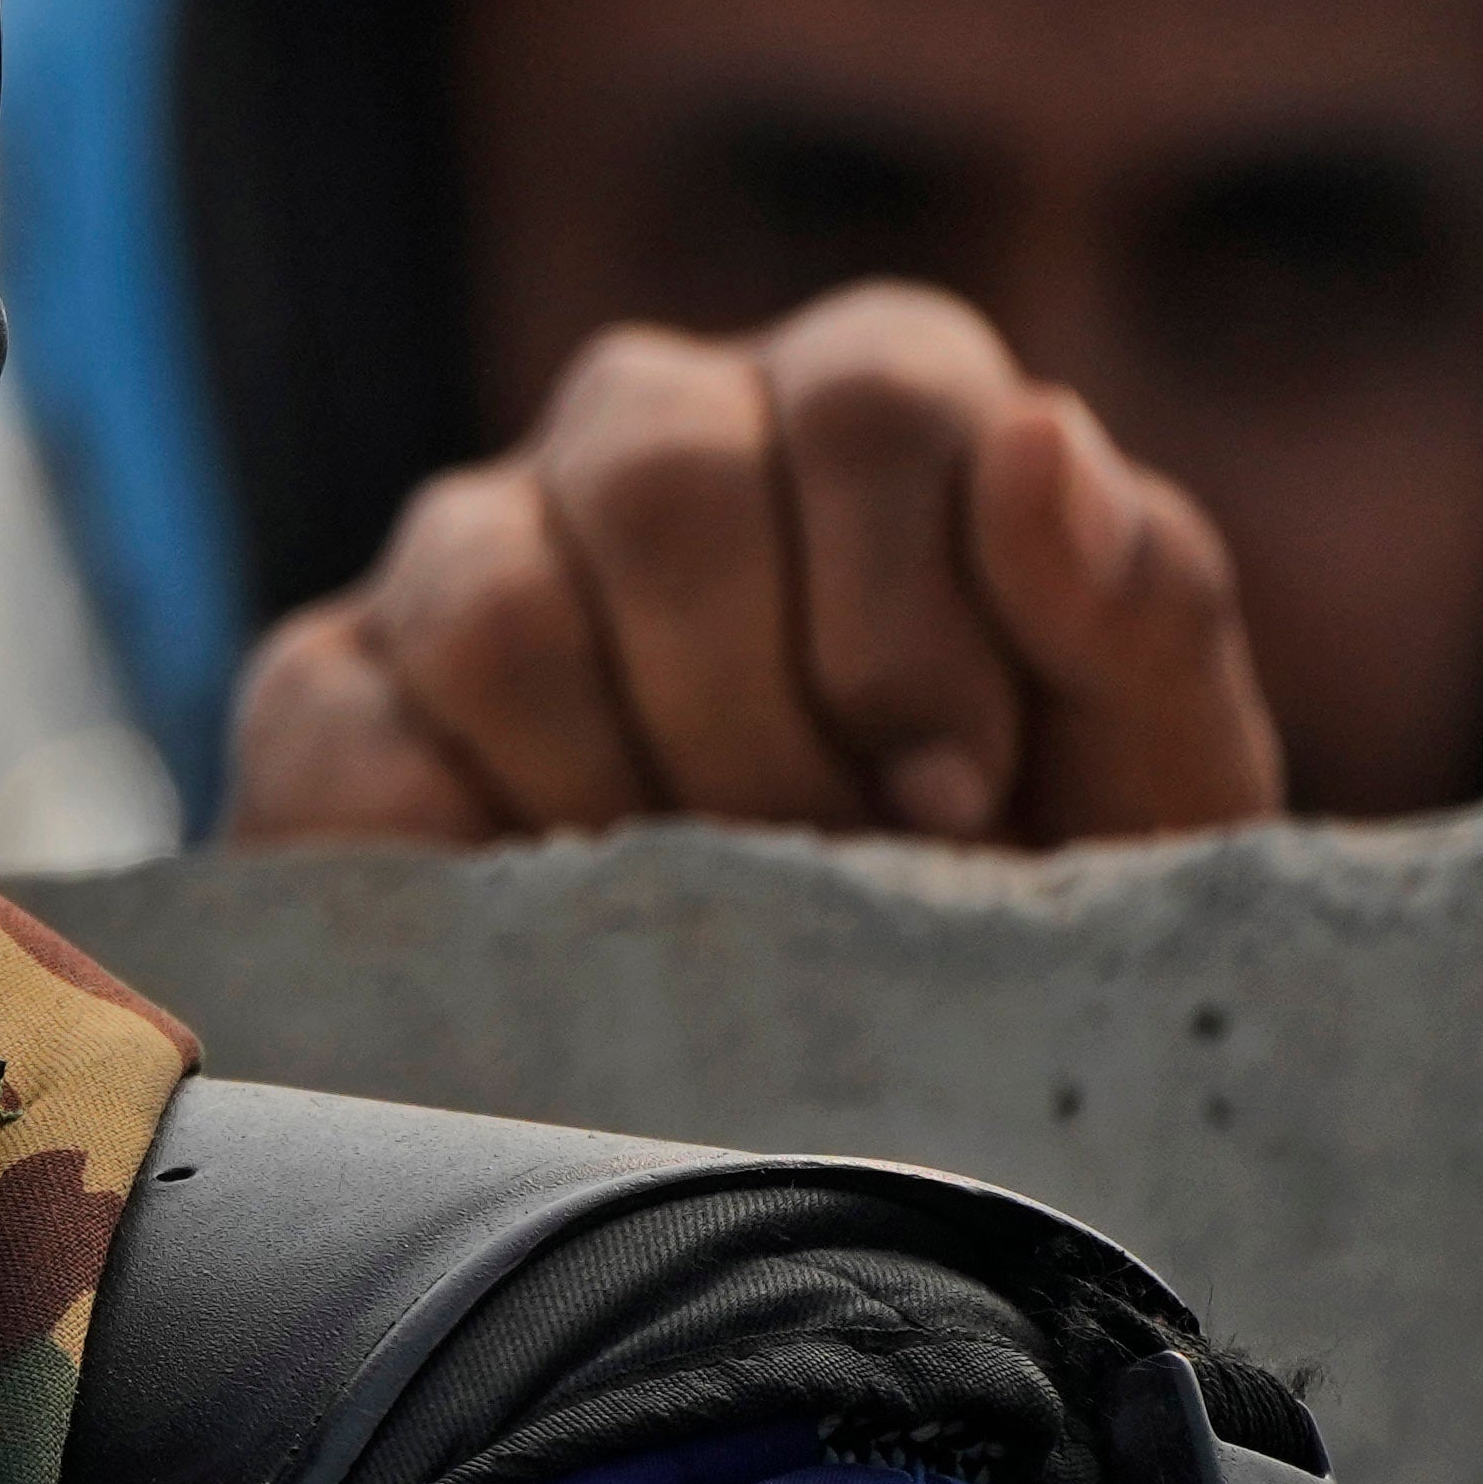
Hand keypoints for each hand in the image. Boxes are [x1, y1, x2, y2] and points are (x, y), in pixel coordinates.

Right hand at [223, 284, 1283, 853]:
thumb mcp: (1148, 790)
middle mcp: (657, 431)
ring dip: (621, 802)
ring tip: (705, 922)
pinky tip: (558, 941)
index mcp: (867, 411)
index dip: (909, 606)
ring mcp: (473, 547)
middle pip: (664, 472)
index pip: (872, 389)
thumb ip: (1137, 605)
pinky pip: (350, 736)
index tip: (954, 800)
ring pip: (495, 604)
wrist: (856, 1094)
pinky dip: (461, 861)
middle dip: (767, 721)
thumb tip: (1039, 437)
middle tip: (829, 872)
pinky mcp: (334, 691)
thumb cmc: (1029, 904)